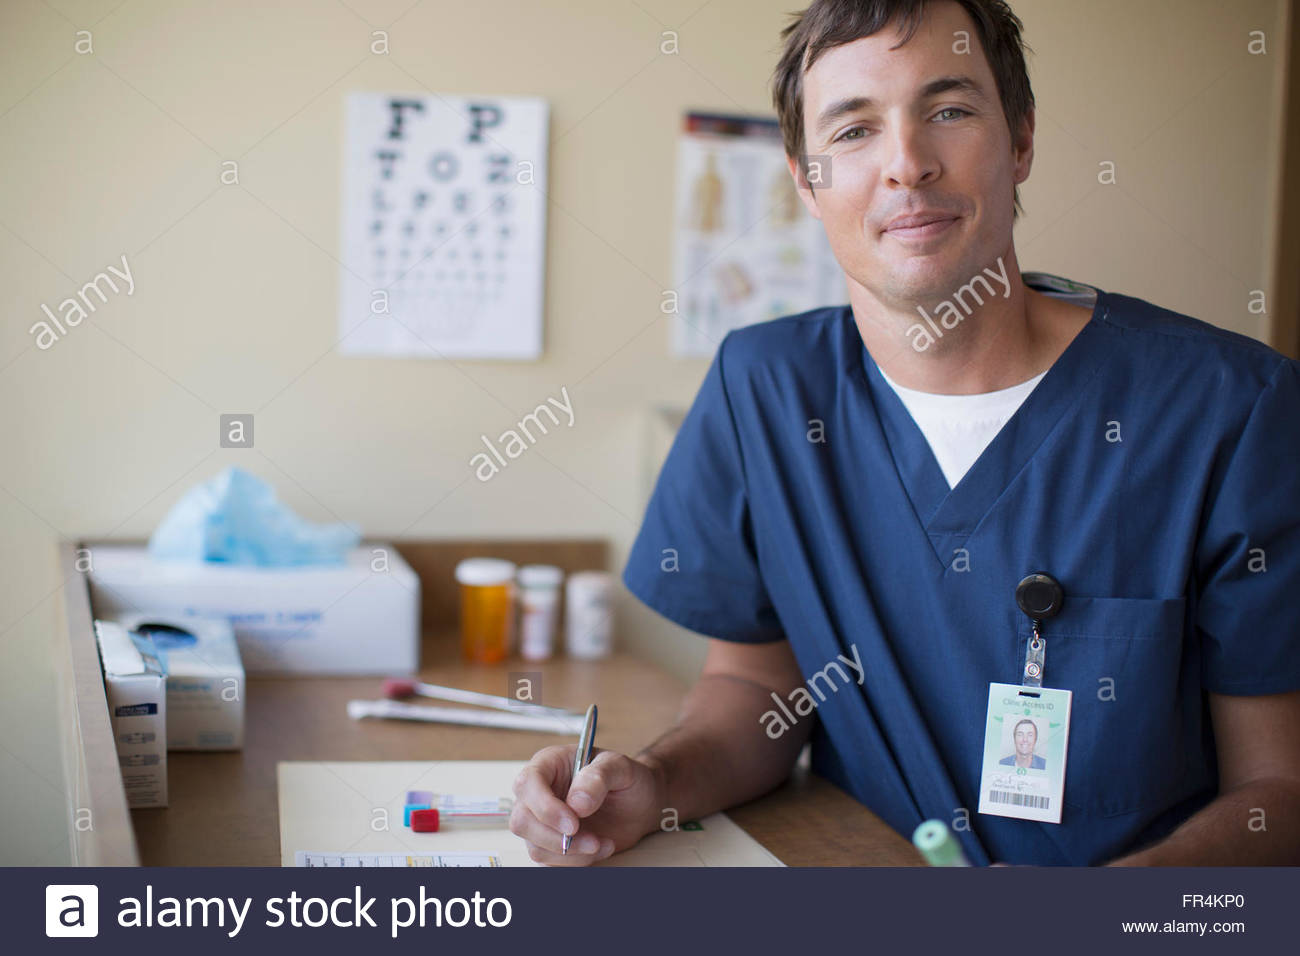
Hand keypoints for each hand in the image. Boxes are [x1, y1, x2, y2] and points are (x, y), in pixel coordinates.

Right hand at [510, 745, 662, 865]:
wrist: (639, 804)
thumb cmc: (626, 779)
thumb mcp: (620, 767)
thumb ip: (598, 777)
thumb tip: (577, 802)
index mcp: (549, 764)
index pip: (528, 783)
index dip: (544, 806)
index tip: (573, 823)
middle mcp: (540, 793)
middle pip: (522, 821)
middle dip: (556, 838)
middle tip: (591, 840)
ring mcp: (543, 821)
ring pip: (536, 847)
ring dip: (572, 854)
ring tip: (602, 842)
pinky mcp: (552, 844)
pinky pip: (550, 863)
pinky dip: (577, 862)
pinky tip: (600, 848)